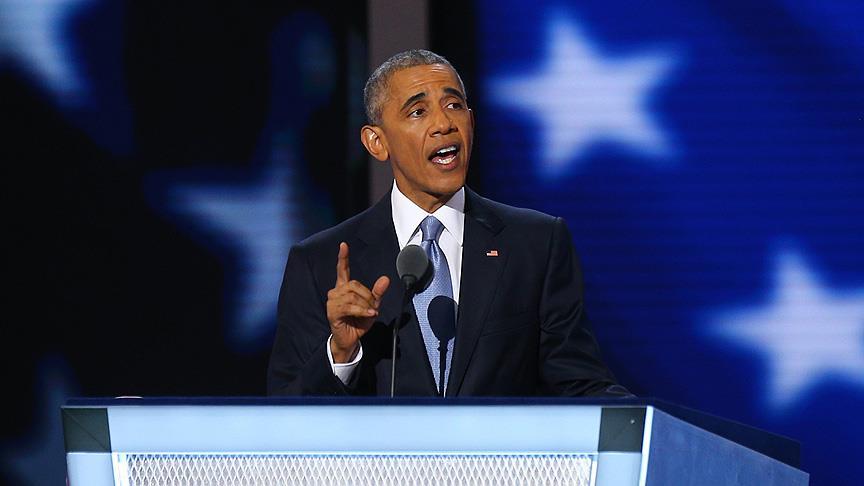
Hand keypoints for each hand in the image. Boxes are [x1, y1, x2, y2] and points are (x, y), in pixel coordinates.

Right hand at [326, 242, 389, 362]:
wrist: (351, 340)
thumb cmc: (359, 322)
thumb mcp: (372, 306)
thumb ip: (378, 293)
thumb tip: (385, 279)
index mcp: (344, 288)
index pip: (342, 270)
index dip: (343, 257)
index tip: (344, 245)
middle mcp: (336, 292)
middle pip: (354, 284)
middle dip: (368, 296)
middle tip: (373, 308)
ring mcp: (332, 302)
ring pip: (353, 296)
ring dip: (366, 306)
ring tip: (369, 314)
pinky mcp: (332, 312)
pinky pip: (350, 307)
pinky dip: (362, 311)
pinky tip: (369, 315)